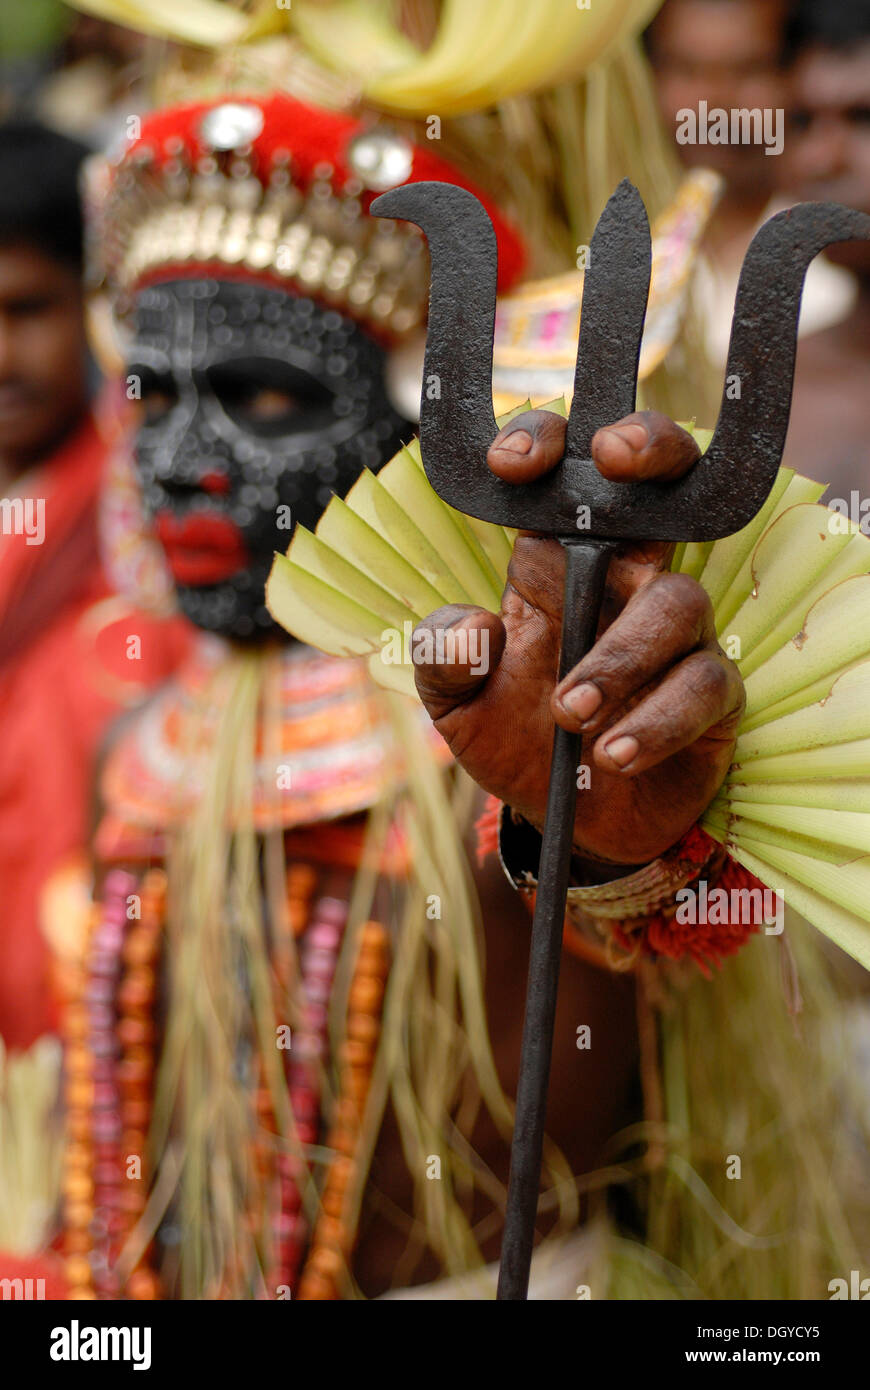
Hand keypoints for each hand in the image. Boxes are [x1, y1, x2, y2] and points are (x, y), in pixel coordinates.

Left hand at [412, 409, 744, 866]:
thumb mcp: (455, 705)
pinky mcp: (712, 694)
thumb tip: (471, 627)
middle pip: (660, 488)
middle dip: (650, 449)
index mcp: (556, 568)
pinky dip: (657, 720)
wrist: (568, 823)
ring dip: (619, 658)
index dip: (546, 444)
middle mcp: (623, 584)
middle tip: (614, 457)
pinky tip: (614, 754)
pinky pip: (704, 684)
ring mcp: (675, 636)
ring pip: (675, 602)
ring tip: (569, 714)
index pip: (563, 482)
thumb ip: (442, 659)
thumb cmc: (515, 741)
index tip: (513, 461)